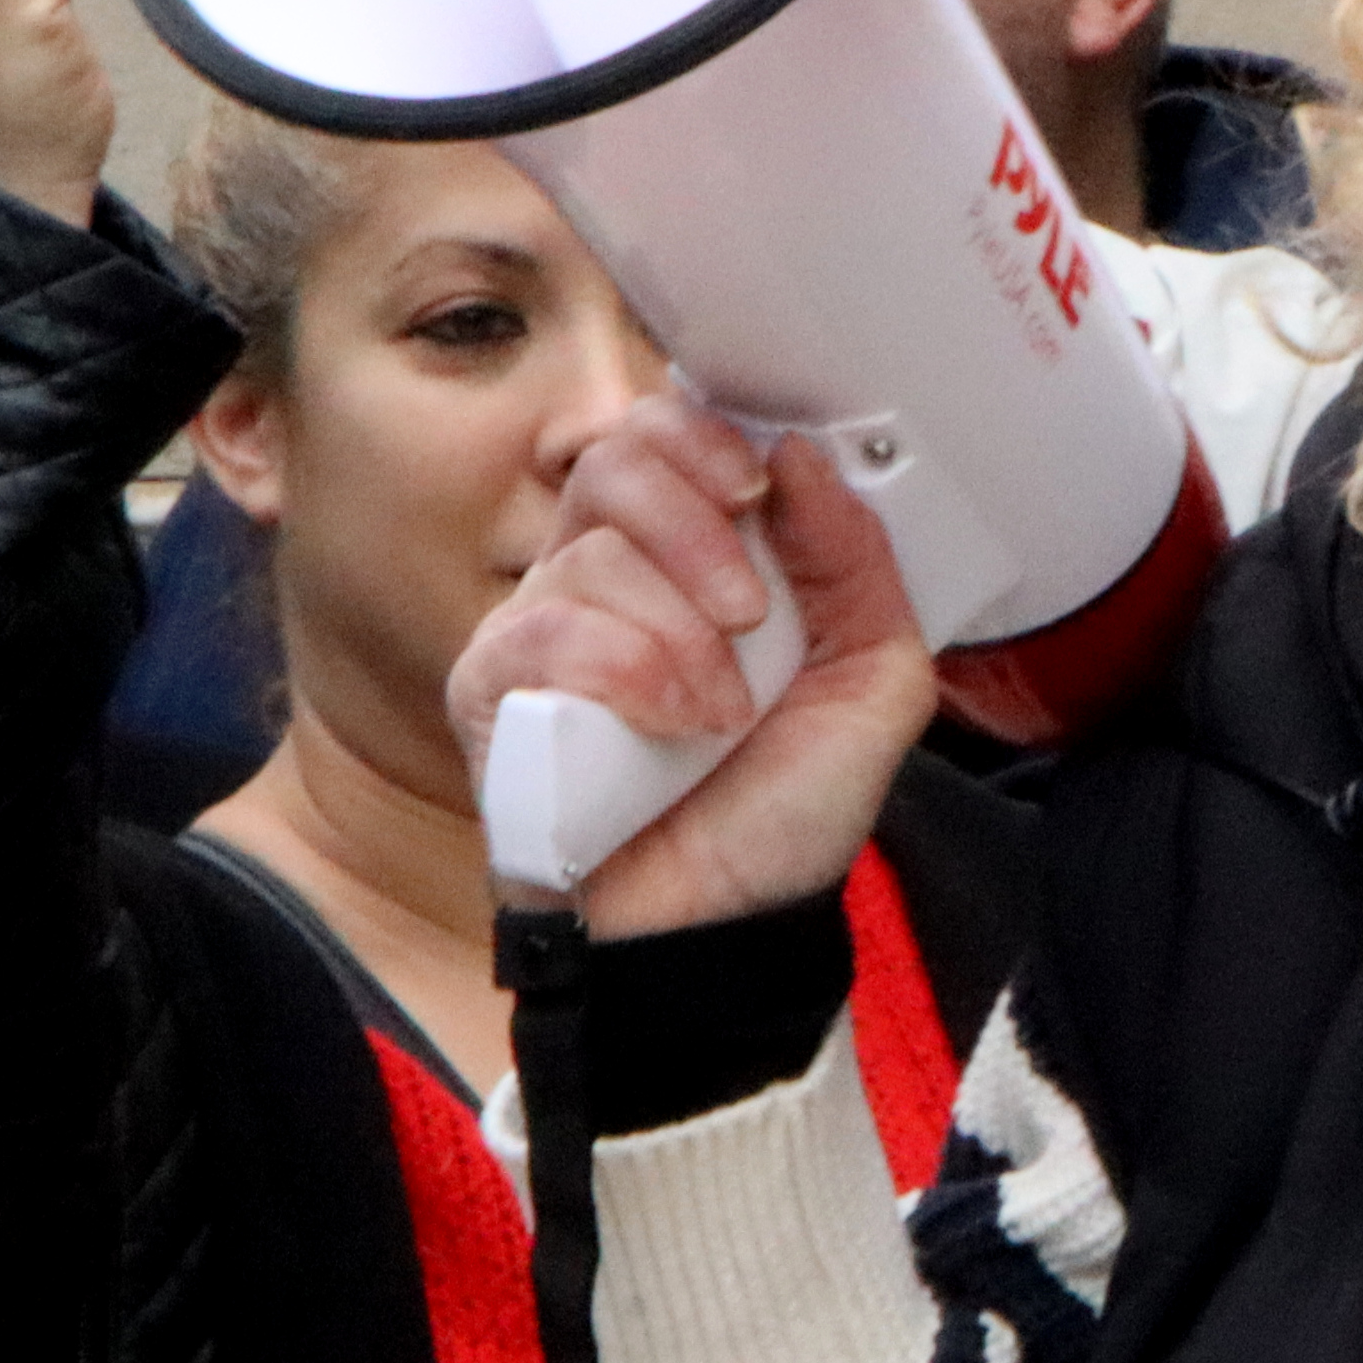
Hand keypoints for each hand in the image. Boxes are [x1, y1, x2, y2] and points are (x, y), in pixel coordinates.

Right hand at [448, 400, 937, 936]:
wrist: (723, 927)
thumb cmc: (782, 808)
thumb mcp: (873, 680)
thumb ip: (858, 566)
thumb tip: (805, 455)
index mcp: (695, 554)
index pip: (667, 435)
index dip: (707, 439)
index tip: (759, 489)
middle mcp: (609, 575)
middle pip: (616, 461)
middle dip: (696, 523)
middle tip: (750, 611)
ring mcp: (540, 627)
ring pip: (595, 553)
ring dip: (682, 633)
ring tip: (721, 714)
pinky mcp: (489, 690)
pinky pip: (543, 630)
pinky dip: (627, 672)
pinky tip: (671, 728)